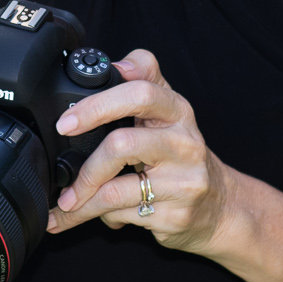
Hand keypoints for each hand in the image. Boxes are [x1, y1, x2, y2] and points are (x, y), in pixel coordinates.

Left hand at [47, 48, 230, 251]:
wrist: (219, 204)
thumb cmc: (181, 152)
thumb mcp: (167, 109)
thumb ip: (142, 78)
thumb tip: (111, 65)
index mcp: (176, 110)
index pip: (140, 92)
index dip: (98, 104)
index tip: (66, 122)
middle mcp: (184, 143)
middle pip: (122, 145)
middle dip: (86, 167)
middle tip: (63, 177)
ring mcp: (183, 182)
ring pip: (116, 191)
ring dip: (83, 202)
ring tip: (65, 205)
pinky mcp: (177, 216)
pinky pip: (123, 215)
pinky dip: (103, 216)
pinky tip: (98, 214)